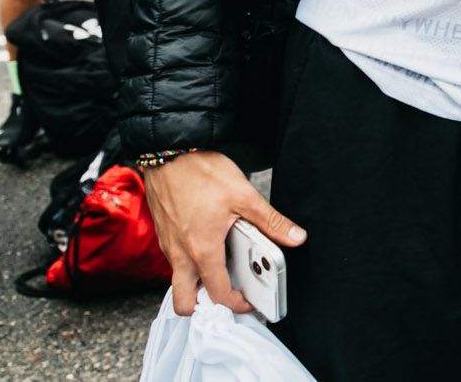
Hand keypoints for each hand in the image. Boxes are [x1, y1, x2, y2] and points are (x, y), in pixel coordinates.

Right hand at [144, 151, 304, 315]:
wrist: (168, 153)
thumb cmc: (200, 173)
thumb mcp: (243, 195)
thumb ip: (270, 221)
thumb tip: (296, 238)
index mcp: (202, 250)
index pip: (218, 294)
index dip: (237, 304)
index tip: (251, 301)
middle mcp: (181, 255)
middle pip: (185, 302)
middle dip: (204, 308)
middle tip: (228, 295)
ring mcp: (169, 246)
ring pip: (179, 281)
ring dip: (198, 284)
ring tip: (223, 269)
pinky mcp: (164, 235)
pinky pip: (175, 262)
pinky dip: (191, 263)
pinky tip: (210, 243)